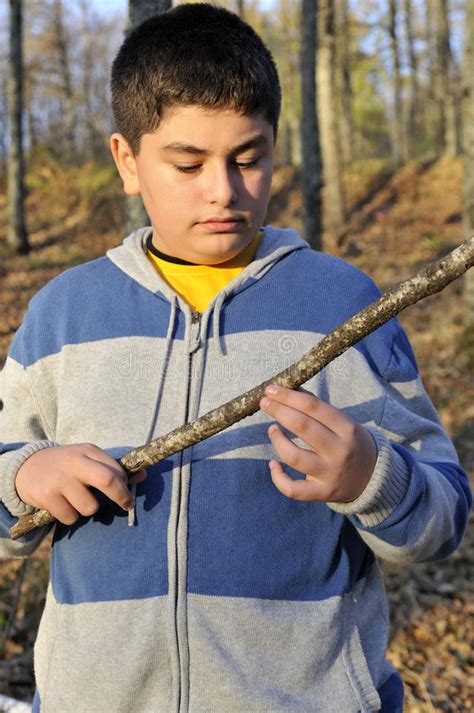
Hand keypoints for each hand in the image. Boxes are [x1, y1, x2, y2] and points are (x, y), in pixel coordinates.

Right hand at [15, 444, 146, 524]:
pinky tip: (62, 505)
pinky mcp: (46, 496)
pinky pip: (70, 517)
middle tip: (126, 505)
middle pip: (107, 480)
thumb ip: (112, 468)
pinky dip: (70, 516)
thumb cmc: (66, 466)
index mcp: (87, 451)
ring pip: (90, 507)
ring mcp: (59, 479)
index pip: (116, 468)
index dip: (126, 484)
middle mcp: (74, 462)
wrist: (26, 467)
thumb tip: (143, 475)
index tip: (127, 493)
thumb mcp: (87, 460)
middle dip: (121, 496)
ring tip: (78, 501)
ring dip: (88, 509)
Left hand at [259, 384, 376, 501]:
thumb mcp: (344, 422)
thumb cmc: (352, 443)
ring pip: (294, 456)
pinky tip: (273, 464)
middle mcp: (340, 451)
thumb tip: (290, 389)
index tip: (271, 389)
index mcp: (347, 429)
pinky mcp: (323, 493)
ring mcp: (331, 474)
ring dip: (277, 440)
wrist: (374, 478)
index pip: (313, 407)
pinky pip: (293, 489)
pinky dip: (278, 477)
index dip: (289, 396)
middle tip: (264, 403)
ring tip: (272, 429)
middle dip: (279, 411)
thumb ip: (317, 407)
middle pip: (302, 427)